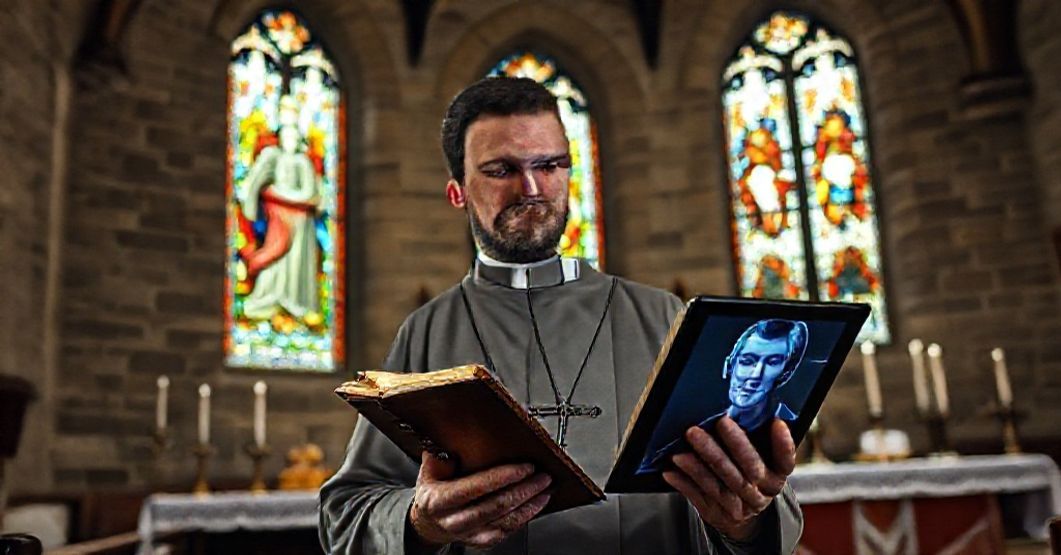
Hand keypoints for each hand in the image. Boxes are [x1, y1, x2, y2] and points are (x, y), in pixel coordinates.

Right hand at [409, 452, 552, 548]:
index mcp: (439, 501)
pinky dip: (525, 517)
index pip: (475, 487)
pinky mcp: (481, 542)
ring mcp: (468, 534)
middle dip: (524, 489)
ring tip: (545, 489)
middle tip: (542, 476)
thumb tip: (454, 440)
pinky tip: (536, 505)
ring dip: (530, 504)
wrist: (427, 524)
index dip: (503, 477)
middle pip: (496, 505)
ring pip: (505, 521)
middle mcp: (454, 520)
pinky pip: (507, 531)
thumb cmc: (433, 493)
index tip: (523, 467)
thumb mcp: (428, 471)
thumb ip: (440, 455)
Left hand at [662, 417, 795, 540]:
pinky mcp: (717, 514)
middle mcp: (760, 493)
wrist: (743, 515)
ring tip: (683, 451)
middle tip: (719, 422)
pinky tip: (672, 470)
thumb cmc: (748, 474)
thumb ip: (758, 439)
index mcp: (776, 476)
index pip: (785, 461)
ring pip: (719, 485)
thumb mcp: (761, 460)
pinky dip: (684, 483)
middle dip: (733, 444)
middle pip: (747, 469)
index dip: (783, 444)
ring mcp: (739, 506)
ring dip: (699, 467)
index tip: (777, 423)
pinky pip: (699, 497)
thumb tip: (745, 406)